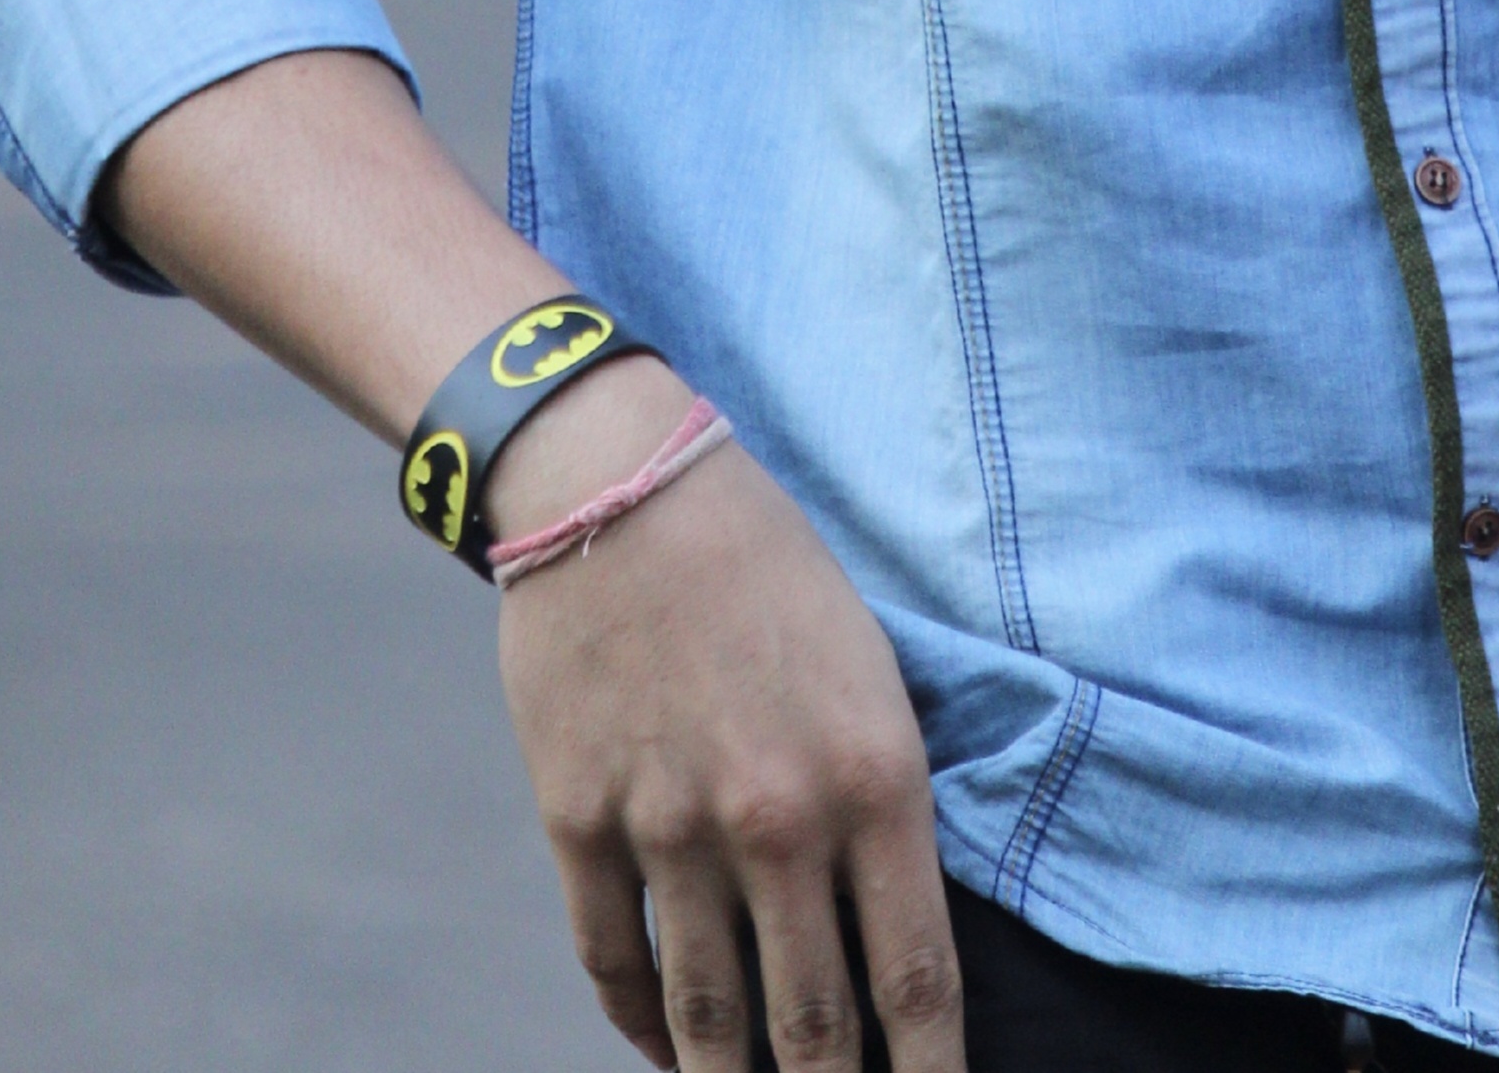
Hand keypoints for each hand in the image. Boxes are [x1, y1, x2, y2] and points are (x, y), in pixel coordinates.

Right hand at [489, 361, 964, 1071]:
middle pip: (813, 1029)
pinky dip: (646, 1028)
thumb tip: (890, 930)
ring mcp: (670, 828)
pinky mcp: (581, 822)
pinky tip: (673, 1051)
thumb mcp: (869, 669)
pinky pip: (616, 966)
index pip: (917, 981)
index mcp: (873, 774)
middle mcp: (777, 819)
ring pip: (710, 1021)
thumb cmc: (771, 567)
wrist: (623, 482)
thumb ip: (883, 801)